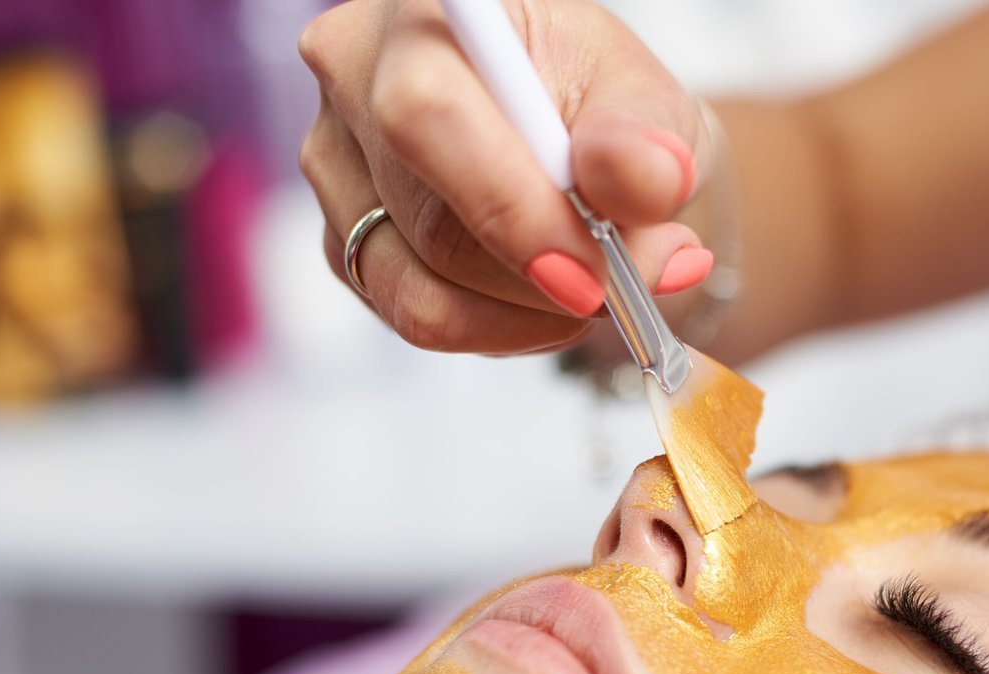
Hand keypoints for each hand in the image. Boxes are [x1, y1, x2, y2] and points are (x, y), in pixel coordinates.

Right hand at [298, 0, 714, 353]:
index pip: (428, 115)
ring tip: (594, 286)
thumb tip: (641, 183)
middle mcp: (354, 83)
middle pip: (433, 227)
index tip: (590, 276)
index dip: (509, 210)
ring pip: (423, 293)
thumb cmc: (604, 108)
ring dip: (529, 315)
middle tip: (627, 287)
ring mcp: (340, 172)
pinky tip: (545, 296)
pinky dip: (503, 328)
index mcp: (424, 17)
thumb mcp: (649, 104)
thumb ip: (646, 142)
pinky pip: (421, 320)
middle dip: (544, 281)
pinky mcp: (348, 246)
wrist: (586, 146)